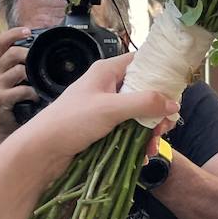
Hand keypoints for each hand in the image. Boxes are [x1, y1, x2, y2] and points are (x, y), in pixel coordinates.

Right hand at [0, 27, 35, 154]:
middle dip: (29, 54)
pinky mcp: (1, 99)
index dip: (14, 33)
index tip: (28, 30)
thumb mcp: (6, 78)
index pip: (1, 41)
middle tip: (39, 61)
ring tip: (39, 82)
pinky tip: (36, 97)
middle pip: (13, 53)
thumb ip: (17, 65)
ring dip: (33, 75)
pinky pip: (23, 90)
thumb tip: (39, 53)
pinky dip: (33, 93)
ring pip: (19, 70)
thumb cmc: (5, 100)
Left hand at [29, 53, 178, 161]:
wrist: (41, 151)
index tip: (176, 92)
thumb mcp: (111, 109)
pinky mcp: (101, 127)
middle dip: (157, 111)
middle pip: (143, 91)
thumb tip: (173, 104)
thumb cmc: (70, 122)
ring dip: (149, 131)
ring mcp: (104, 107)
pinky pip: (127, 130)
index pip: (141, 62)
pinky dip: (136, 141)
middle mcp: (106, 86)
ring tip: (151, 149)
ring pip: (137, 114)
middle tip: (164, 129)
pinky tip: (141, 156)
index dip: (160, 74)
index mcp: (106, 71)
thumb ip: (144, 103)